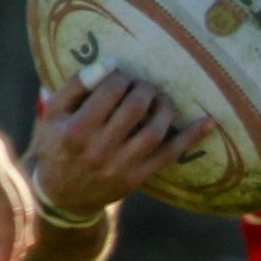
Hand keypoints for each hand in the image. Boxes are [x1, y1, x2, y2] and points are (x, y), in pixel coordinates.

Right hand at [27, 70, 215, 219]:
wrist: (63, 196)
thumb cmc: (57, 145)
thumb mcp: (51, 115)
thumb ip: (74, 87)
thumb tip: (109, 64)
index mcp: (75, 130)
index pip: (109, 91)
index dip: (120, 76)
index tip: (120, 76)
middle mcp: (97, 150)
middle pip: (134, 107)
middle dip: (144, 88)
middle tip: (143, 85)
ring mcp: (119, 166)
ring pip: (154, 130)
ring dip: (164, 107)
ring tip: (160, 98)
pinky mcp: (137, 178)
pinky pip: (168, 154)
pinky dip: (190, 137)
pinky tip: (209, 122)